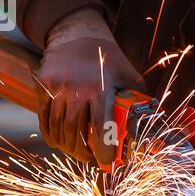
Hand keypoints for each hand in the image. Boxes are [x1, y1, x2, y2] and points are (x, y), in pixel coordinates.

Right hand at [35, 33, 144, 165]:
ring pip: (58, 127)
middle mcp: (76, 89)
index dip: (102, 150)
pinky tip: (57, 142)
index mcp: (100, 88)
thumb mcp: (129, 76)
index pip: (100, 127)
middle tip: (90, 159)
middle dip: (81, 152)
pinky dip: (50, 134)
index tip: (105, 162)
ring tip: (75, 152)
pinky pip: (44, 117)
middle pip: (74, 132)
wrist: (77, 33)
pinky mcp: (43, 85)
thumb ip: (140, 104)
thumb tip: (151, 136)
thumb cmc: (108, 58)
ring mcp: (57, 87)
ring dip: (66, 146)